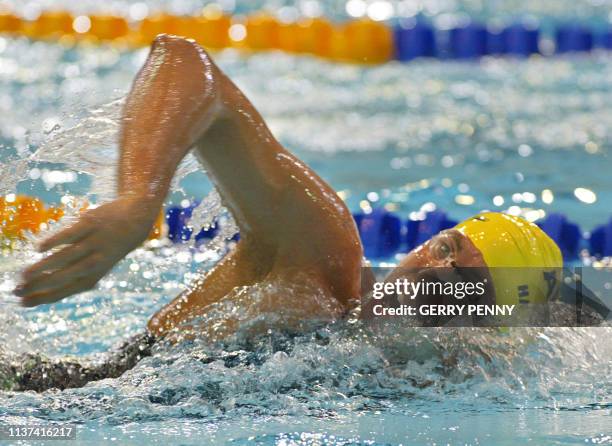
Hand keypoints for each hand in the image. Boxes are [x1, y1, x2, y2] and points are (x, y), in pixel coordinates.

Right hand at [15, 195, 159, 306]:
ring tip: (23, 275)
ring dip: (43, 267)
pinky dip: (55, 242)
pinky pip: (71, 234)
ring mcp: (94, 241)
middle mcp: (96, 260)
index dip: (44, 297)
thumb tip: (43, 284)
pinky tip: (39, 249)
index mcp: (96, 274)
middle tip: (16, 291)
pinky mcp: (91, 223)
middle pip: (65, 277)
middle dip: (40, 286)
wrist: (136, 218)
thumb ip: (76, 273)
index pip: (67, 290)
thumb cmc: (111, 245)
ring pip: (67, 257)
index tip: (22, 302)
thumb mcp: (99, 263)